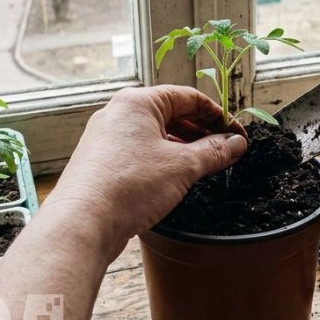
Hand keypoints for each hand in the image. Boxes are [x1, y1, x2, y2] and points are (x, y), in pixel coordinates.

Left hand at [47, 86, 247, 258]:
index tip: (236, 135)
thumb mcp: (182, 167)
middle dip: (202, 132)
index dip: (218, 116)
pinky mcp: (102, 162)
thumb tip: (236, 143)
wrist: (82, 222)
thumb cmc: (128, 186)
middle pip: (172, 114)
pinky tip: (177, 178)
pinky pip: (140, 152)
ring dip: (184, 148)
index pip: (189, 97)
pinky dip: (163, 160)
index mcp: (137, 102)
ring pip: (156, 135)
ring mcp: (107, 138)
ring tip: (206, 166)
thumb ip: (214, 152)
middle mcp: (118, 114)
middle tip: (226, 152)